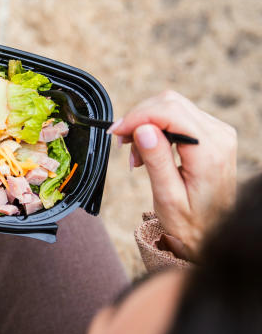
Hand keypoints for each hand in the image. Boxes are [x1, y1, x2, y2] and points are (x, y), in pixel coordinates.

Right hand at [109, 90, 236, 255]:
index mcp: (209, 152)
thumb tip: (143, 129)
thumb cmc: (190, 221)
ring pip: (172, 106)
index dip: (138, 116)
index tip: (115, 132)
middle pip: (170, 103)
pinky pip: (178, 116)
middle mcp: (218, 136)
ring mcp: (217, 132)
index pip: (170, 113)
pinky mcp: (212, 134)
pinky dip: (156, 127)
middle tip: (121, 143)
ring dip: (145, 123)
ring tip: (135, 154)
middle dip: (139, 117)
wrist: (214, 231)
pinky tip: (147, 149)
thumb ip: (157, 160)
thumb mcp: (168, 197)